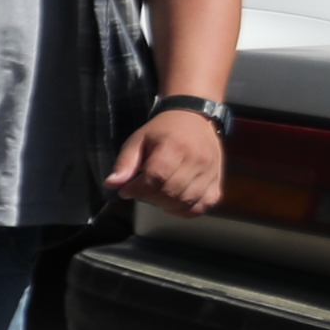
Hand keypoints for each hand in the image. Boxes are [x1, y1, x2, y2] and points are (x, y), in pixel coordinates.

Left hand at [108, 107, 225, 215]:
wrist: (195, 118)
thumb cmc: (162, 131)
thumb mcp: (138, 140)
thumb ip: (125, 162)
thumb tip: (111, 184)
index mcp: (175, 147)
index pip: (156, 177)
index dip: (137, 189)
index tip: (126, 190)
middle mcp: (197, 160)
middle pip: (171, 192)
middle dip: (149, 198)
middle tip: (141, 192)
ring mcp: (211, 171)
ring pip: (187, 201)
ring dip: (166, 205)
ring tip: (156, 196)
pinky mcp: (218, 180)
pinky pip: (204, 204)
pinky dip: (188, 210)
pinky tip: (174, 204)